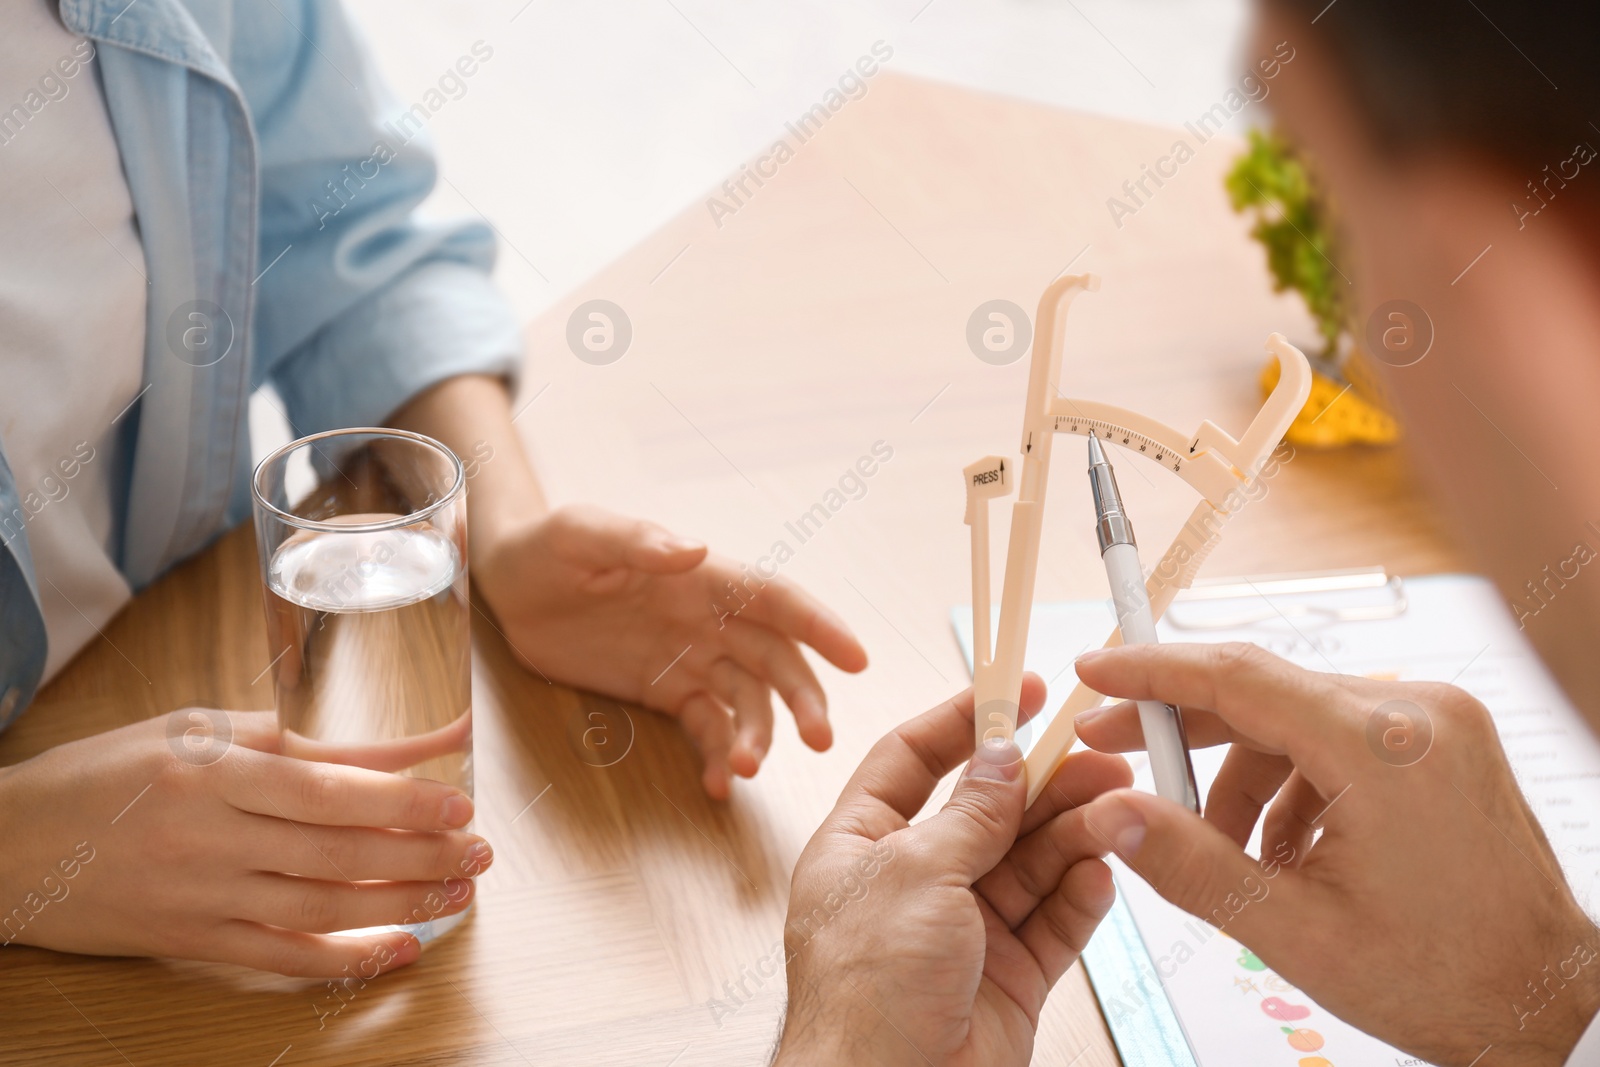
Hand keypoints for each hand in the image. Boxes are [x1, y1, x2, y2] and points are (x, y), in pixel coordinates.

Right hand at [0, 709, 491, 976]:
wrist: (10, 845)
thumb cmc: (108, 773)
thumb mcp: (193, 730)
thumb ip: (286, 738)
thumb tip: (379, 742)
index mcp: (214, 769)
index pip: (328, 788)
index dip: (402, 797)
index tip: (460, 801)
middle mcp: (212, 834)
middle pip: (338, 850)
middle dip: (422, 853)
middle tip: (481, 850)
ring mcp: (203, 893)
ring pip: (322, 906)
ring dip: (402, 901)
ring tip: (461, 892)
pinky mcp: (193, 939)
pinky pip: (282, 958)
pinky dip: (347, 959)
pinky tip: (400, 949)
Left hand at [475, 504, 867, 797]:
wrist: (507, 582)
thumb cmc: (547, 545)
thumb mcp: (581, 533)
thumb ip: (637, 540)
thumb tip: (693, 550)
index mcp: (702, 576)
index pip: (774, 598)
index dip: (818, 625)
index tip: (856, 658)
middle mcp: (709, 619)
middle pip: (775, 659)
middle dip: (802, 698)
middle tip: (820, 739)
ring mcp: (690, 658)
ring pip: (746, 701)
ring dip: (757, 736)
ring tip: (743, 770)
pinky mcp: (665, 691)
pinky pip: (705, 726)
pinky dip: (717, 755)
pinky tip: (716, 784)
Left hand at [774, 676, 1132, 1066]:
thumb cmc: (866, 989)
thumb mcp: (915, 872)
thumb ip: (971, 812)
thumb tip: (1003, 755)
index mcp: (861, 847)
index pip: (914, 760)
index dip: (965, 720)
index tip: (1020, 691)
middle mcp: (911, 883)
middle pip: (986, 812)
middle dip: (1042, 783)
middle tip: (1099, 754)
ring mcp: (962, 932)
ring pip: (1029, 864)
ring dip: (1074, 834)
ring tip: (1116, 808)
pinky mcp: (1007, 978)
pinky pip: (1053, 922)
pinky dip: (1081, 895)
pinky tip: (1104, 869)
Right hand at [1072, 642, 1599, 1065]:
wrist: (1546, 1000)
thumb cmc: (1447, 978)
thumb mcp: (1295, 931)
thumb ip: (1191, 865)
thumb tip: (1111, 816)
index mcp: (1382, 748)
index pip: (1238, 676)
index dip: (1153, 672)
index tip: (1095, 672)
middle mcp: (1416, 713)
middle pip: (1263, 692)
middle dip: (1185, 728)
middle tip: (1116, 750)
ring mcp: (1436, 721)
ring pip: (1295, 718)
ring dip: (1243, 773)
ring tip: (1226, 850)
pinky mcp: (1441, 740)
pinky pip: (1336, 736)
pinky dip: (1292, 781)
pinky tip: (1283, 849)